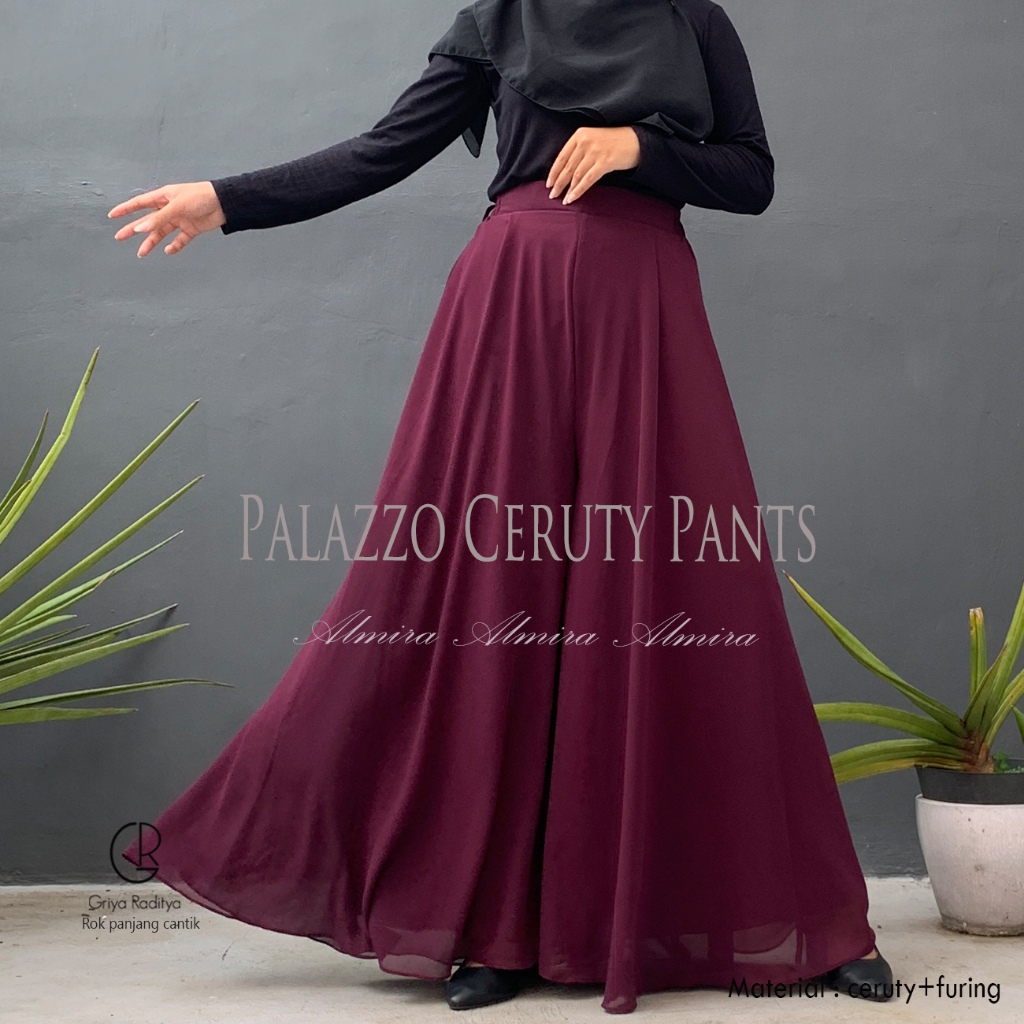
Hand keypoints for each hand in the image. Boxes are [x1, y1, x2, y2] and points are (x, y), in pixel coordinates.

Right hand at [108, 181, 226, 257]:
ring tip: (142, 253)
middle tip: (120, 237)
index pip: (139, 204)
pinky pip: (180, 240)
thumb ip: (159, 219)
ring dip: (151, 242)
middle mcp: (169, 209)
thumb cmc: (200, 197)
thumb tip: (141, 229)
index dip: (126, 209)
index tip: (112, 215)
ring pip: (161, 232)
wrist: (224, 203)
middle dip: (133, 229)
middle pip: (148, 221)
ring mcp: (180, 219)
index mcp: (163, 197)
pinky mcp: (191, 229)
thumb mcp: (177, 206)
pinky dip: (174, 246)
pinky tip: (168, 251)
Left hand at [546, 126, 640, 204]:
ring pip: (576, 175)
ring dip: (568, 189)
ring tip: (563, 199)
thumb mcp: (594, 140)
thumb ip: (580, 151)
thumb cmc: (614, 142)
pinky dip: (578, 190)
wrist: (637, 141)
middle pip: (567, 167)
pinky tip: (572, 198)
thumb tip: (565, 171)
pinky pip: (587, 180)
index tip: (548, 184)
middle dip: (558, 183)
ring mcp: (595, 152)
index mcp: (580, 134)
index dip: (554, 172)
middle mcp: (586, 141)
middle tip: (552, 195)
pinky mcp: (605, 162)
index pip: (562, 156)